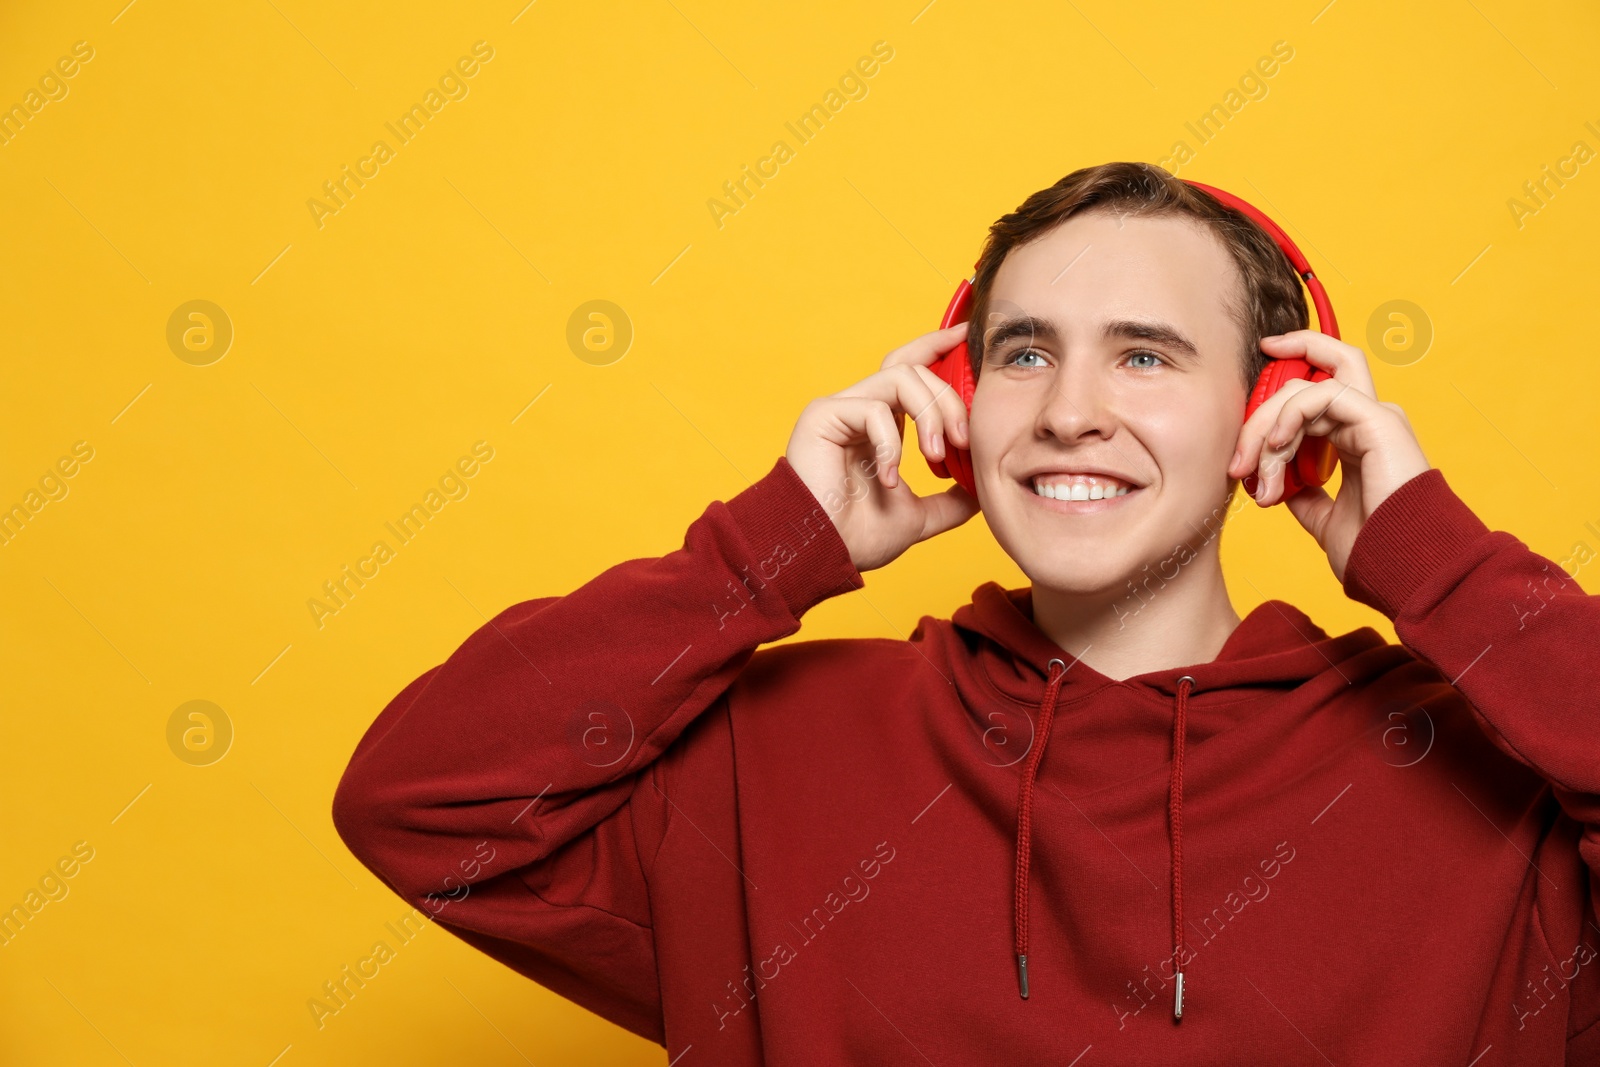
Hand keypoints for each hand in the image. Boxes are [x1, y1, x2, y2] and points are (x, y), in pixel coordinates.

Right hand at [786, 324, 979, 572]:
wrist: (820, 555)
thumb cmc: (855, 538)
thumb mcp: (918, 518)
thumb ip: (950, 501)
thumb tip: (980, 491)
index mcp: (878, 425)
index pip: (911, 370)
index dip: (937, 348)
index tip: (966, 339)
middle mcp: (859, 409)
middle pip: (913, 368)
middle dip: (949, 397)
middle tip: (963, 439)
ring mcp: (840, 409)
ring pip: (899, 376)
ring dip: (931, 412)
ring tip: (936, 454)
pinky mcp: (823, 415)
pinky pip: (874, 409)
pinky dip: (892, 443)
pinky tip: (890, 478)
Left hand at [1226, 330, 1431, 583]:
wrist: (1401, 569)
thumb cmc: (1372, 549)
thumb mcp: (1321, 517)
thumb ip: (1301, 492)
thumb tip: (1274, 482)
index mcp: (1358, 438)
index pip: (1314, 390)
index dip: (1280, 380)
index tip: (1246, 391)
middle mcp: (1368, 420)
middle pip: (1304, 383)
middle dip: (1260, 414)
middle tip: (1237, 464)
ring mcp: (1376, 416)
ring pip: (1306, 389)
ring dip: (1268, 428)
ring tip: (1257, 473)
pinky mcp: (1379, 419)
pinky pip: (1322, 395)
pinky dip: (1291, 416)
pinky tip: (1277, 447)